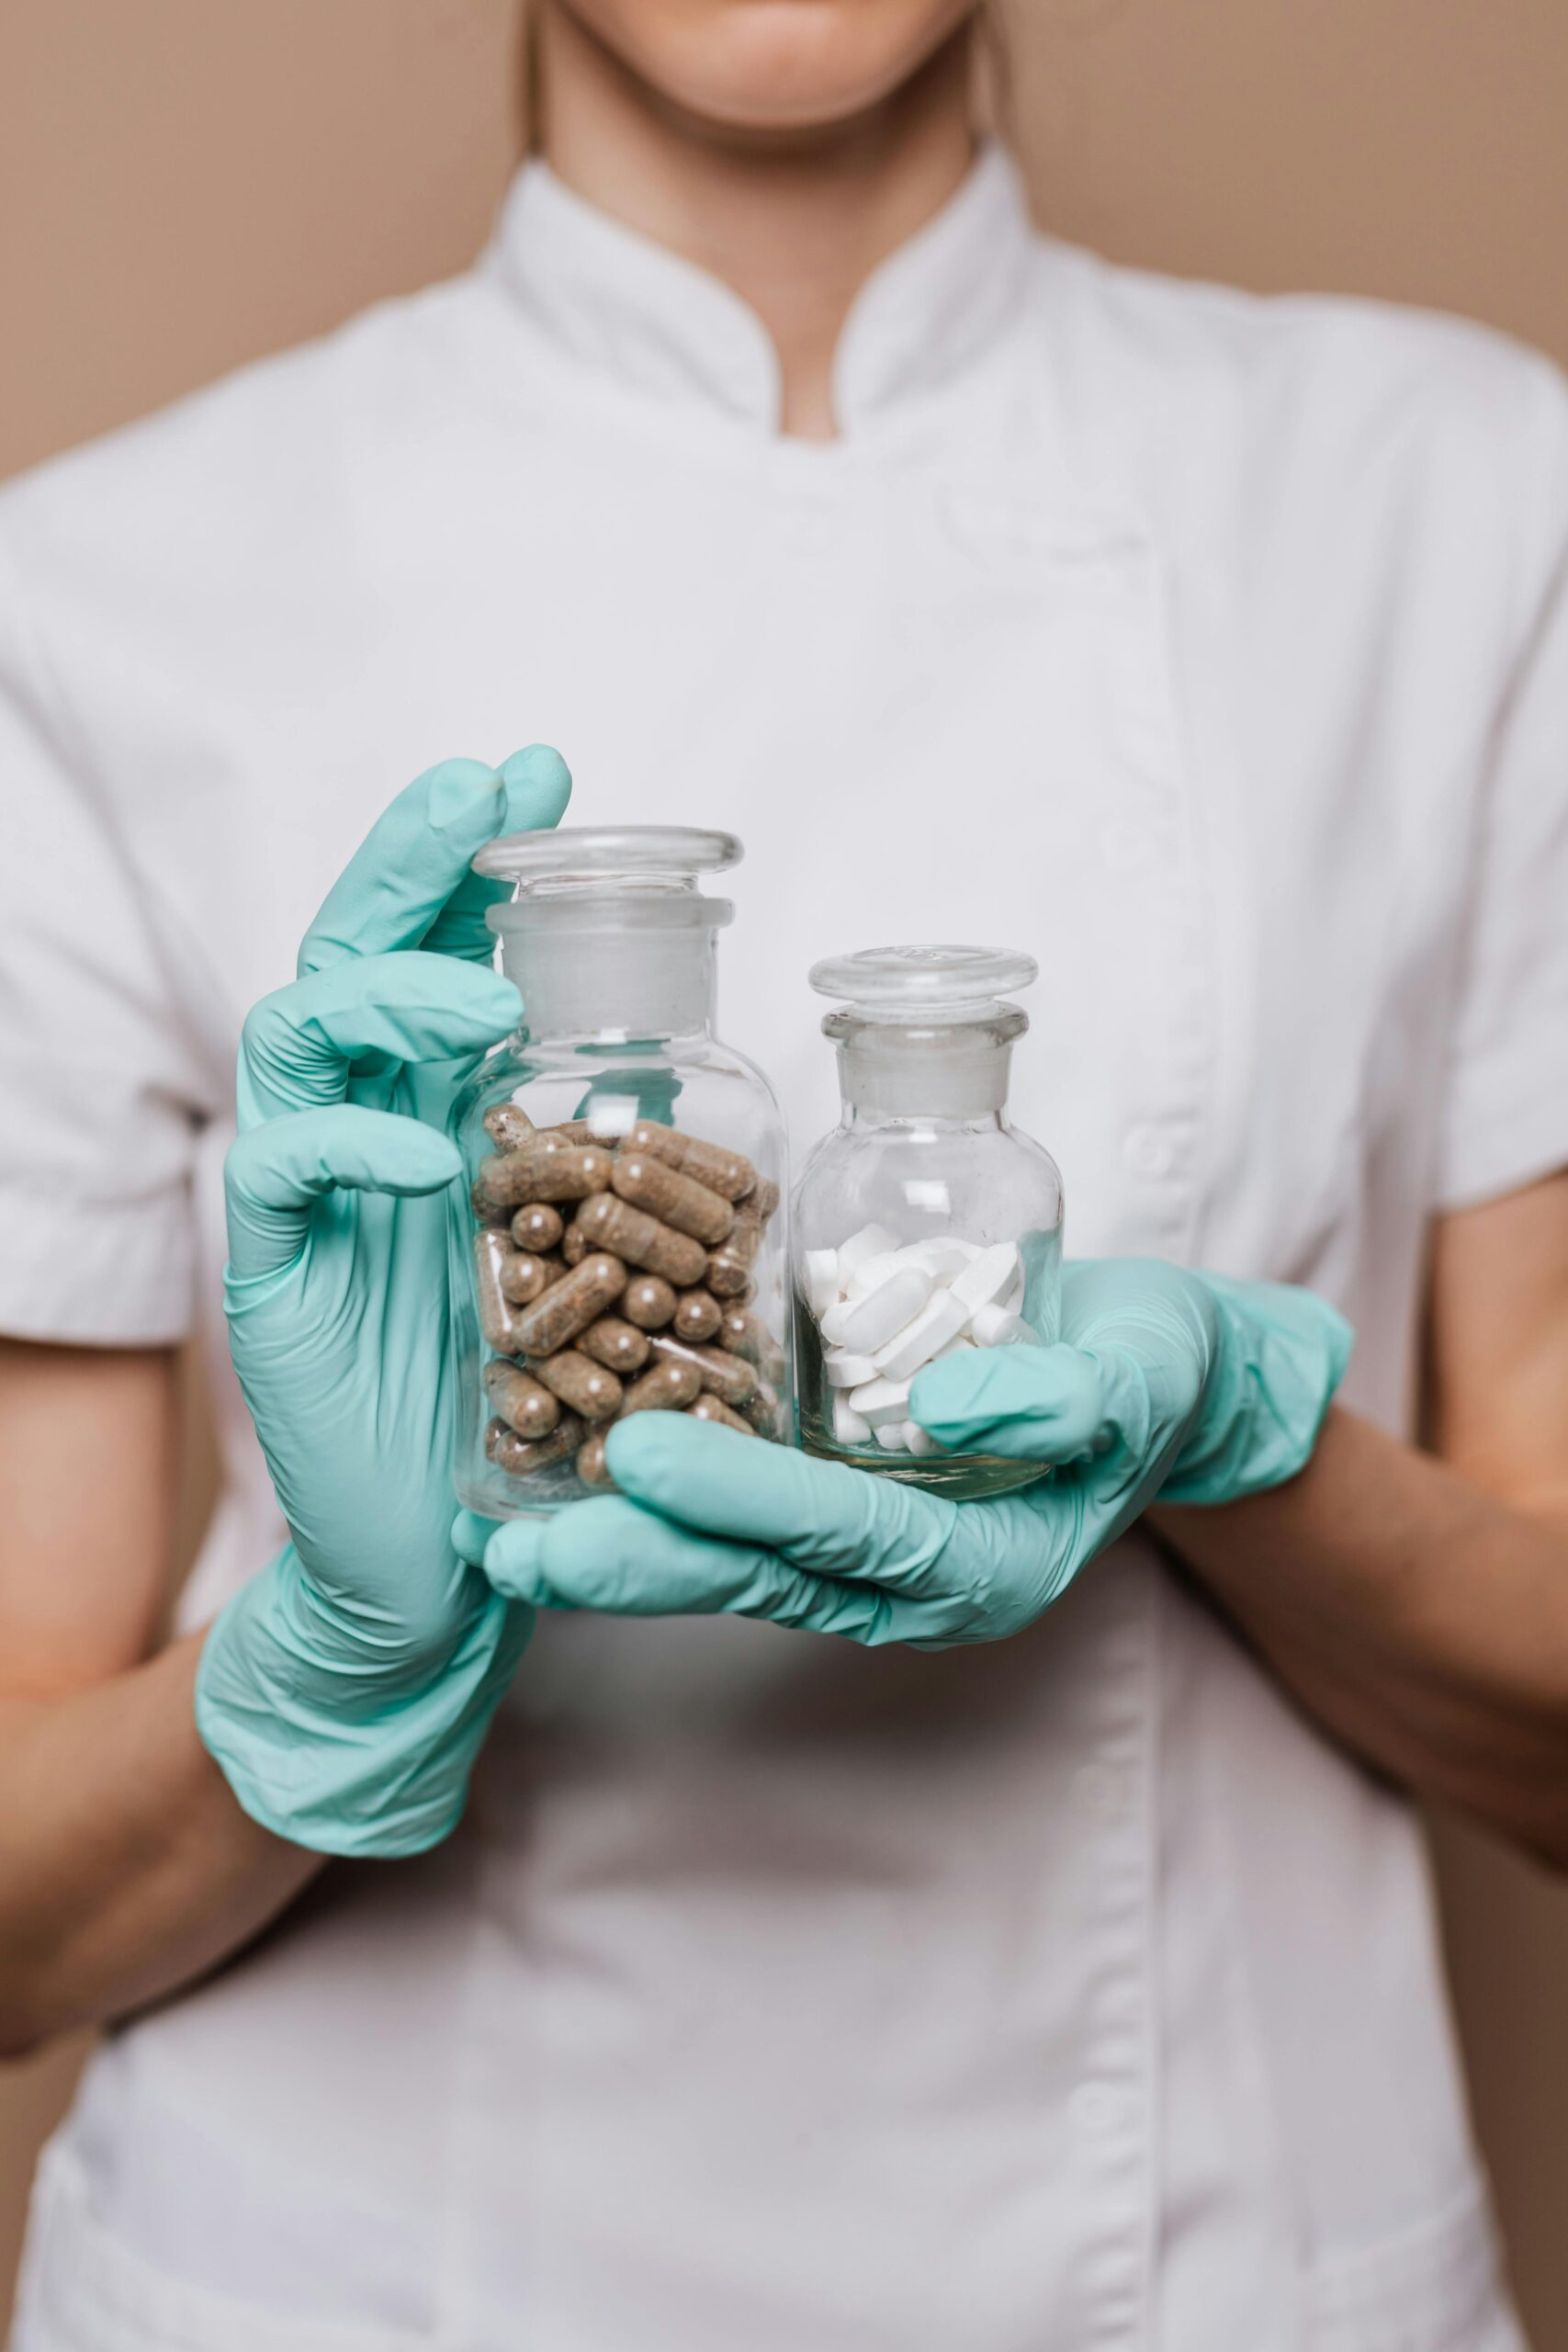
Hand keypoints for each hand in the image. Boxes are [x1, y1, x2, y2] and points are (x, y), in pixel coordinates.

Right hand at [196, 747, 570, 1852]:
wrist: (438, 1554)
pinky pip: (285, 1169)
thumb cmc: (517, 1399)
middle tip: (479, 785)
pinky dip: (352, 1140)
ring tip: (485, 997)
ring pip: (303, 1032)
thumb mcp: (576, 1250)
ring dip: (392, 991)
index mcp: (436, 1105)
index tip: (540, 773)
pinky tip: (430, 1150)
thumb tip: (682, 1057)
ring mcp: (312, 1194)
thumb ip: (591, 1152)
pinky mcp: (278, 1276)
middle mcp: (366, 1125)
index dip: (473, 857)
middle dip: (413, 859)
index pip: (434, 948)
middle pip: (353, 951)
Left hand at [460, 1259, 1350, 1647]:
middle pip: (764, 1574)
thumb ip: (1062, 1396)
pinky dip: (659, 1505)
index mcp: (985, 1571)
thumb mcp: (1140, 1374)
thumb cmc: (1157, 1371)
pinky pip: (739, 1516)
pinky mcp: (839, 1502)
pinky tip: (571, 1482)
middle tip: (521, 1551)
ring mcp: (869, 1551)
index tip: (645, 1460)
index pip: (850, 1537)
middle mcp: (912, 1583)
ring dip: (623, 1547)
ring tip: (506, 1539)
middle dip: (640, 1561)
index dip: (746, 1501)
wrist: (1156, 1370)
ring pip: (733, 1559)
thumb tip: (948, 1409)